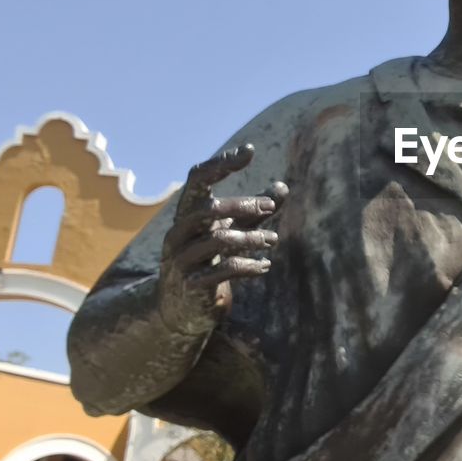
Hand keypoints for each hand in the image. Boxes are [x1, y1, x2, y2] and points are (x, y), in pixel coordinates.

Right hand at [158, 144, 287, 330]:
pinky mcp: (191, 285)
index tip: (248, 152)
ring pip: (217, 240)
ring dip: (251, 237)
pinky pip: (222, 270)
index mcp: (186, 215)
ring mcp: (181, 260)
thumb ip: (254, 212)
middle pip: (208, 208)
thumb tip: (283, 186)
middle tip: (270, 207)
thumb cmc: (207, 261)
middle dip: (242, 205)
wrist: (179, 308)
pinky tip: (265, 266)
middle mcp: (178, 233)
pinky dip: (248, 266)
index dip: (220, 164)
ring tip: (273, 239)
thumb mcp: (230, 232)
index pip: (197, 179)